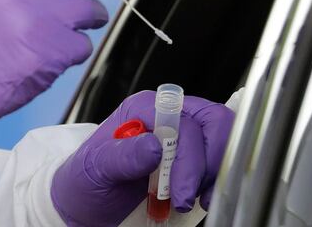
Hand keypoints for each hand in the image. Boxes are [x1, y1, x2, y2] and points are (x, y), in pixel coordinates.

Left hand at [51, 91, 234, 226]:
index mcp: (146, 108)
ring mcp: (186, 134)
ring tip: (195, 199)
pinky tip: (203, 196)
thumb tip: (154, 146)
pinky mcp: (195, 153)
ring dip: (216, 170)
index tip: (181, 192)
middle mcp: (171, 115)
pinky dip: (219, 177)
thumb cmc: (87, 182)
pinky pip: (221, 155)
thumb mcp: (95, 170)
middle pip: (214, 122)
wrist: (88, 204)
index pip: (185, 122)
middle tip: (189, 196)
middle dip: (209, 162)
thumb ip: (123, 156)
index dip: (189, 158)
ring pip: (223, 137)